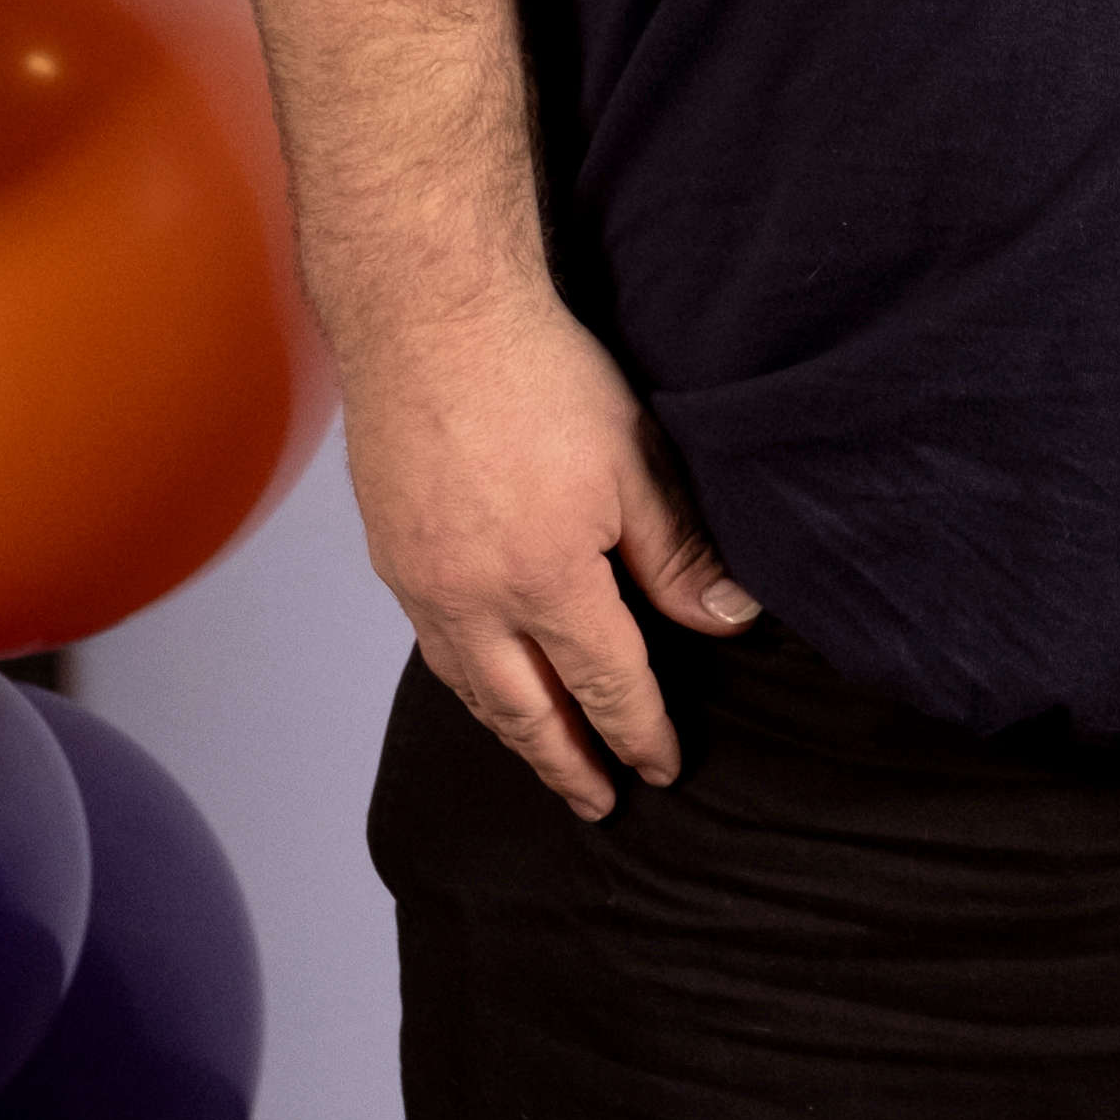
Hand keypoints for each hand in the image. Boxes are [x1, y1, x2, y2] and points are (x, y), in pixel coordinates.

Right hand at [341, 275, 762, 817]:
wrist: (429, 315)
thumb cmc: (538, 373)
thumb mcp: (636, 461)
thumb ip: (679, 554)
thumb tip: (728, 623)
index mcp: (545, 581)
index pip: (605, 685)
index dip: (638, 733)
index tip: (663, 768)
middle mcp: (473, 601)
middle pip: (526, 710)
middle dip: (568, 763)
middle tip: (597, 804)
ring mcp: (422, 584)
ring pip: (470, 688)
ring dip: (512, 733)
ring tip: (545, 757)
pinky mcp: (392, 556)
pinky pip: (433, 647)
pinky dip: (466, 683)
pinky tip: (483, 682)